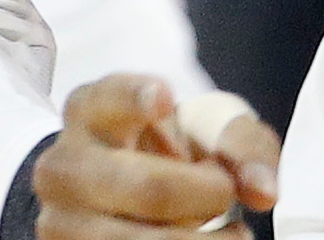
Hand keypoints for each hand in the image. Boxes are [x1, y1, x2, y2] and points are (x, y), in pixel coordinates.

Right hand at [33, 75, 280, 237]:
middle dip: (206, 196)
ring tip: (234, 237)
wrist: (113, 198)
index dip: (138, 98)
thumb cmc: (166, 153)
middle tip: (227, 194)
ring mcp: (59, 222)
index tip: (166, 99)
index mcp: (90, 111)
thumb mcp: (200, 130)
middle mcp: (63, 165)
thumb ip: (241, 146)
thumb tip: (264, 190)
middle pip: (147, 188)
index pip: (109, 98)